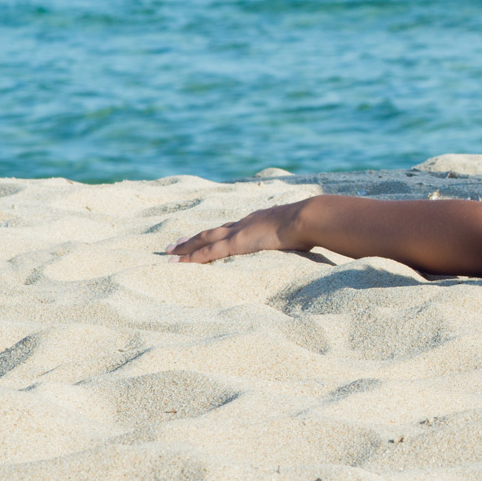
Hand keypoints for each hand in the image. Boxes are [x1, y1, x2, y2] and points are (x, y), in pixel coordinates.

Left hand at [168, 199, 314, 263]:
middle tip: (175, 243)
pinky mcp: (235, 244)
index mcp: (260, 220)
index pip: (233, 227)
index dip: (219, 232)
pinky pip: (206, 253)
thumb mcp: (304, 231)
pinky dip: (190, 258)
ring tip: (168, 252)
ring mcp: (238, 232)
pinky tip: (175, 263)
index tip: (207, 236)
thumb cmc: (312, 224)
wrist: (308, 218)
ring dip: (185, 247)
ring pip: (203, 240)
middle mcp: (245, 223)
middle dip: (194, 238)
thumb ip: (302, 237)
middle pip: (213, 231)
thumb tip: (313, 243)